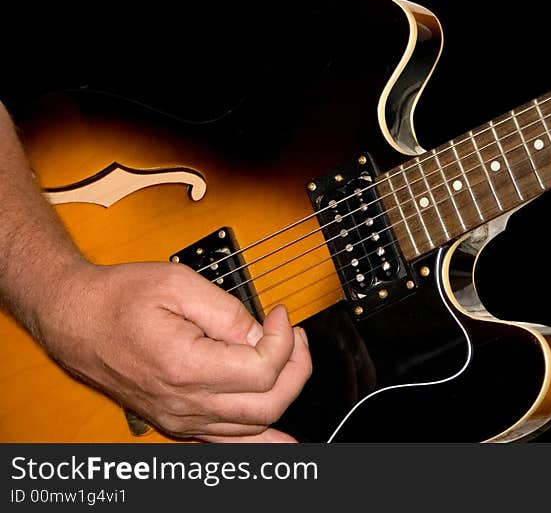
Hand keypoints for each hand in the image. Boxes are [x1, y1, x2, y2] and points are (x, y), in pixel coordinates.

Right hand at [38, 261, 311, 441]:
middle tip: (292, 334)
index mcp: (186, 367)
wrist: (76, 319)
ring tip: (286, 356)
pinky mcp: (179, 422)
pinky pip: (228, 443)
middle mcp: (184, 403)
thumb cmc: (119, 299)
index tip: (279, 313)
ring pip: (254, 426)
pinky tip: (285, 444)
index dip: (283, 338)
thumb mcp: (179, 284)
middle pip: (268, 404)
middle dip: (295, 367)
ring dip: (283, 392)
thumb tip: (264, 335)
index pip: (263, 369)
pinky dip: (262, 441)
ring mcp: (181, 419)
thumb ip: (229, 313)